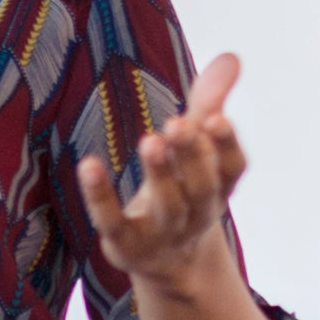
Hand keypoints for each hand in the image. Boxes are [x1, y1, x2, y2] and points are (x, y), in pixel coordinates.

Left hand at [78, 51, 250, 292]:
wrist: (169, 264)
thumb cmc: (184, 191)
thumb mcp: (198, 151)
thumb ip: (209, 103)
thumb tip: (231, 56)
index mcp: (219, 188)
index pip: (231, 169)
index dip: (226, 146)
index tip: (215, 119)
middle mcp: (197, 213)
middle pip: (201, 188)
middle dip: (191, 156)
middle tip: (176, 123)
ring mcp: (163, 234)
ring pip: (168, 207)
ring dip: (159, 174)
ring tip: (148, 140)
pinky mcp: (127, 247)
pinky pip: (113, 223)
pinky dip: (101, 197)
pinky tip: (88, 165)